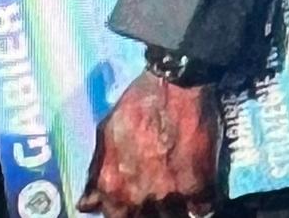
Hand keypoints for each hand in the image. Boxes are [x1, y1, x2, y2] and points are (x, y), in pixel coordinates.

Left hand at [79, 71, 223, 217]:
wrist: (174, 84)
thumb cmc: (137, 104)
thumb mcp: (105, 134)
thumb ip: (96, 172)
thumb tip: (86, 205)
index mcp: (112, 186)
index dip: (126, 213)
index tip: (135, 206)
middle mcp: (139, 196)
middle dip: (151, 212)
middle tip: (159, 195)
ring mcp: (170, 195)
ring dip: (176, 210)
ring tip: (179, 194)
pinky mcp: (199, 187)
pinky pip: (202, 211)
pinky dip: (200, 205)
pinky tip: (198, 193)